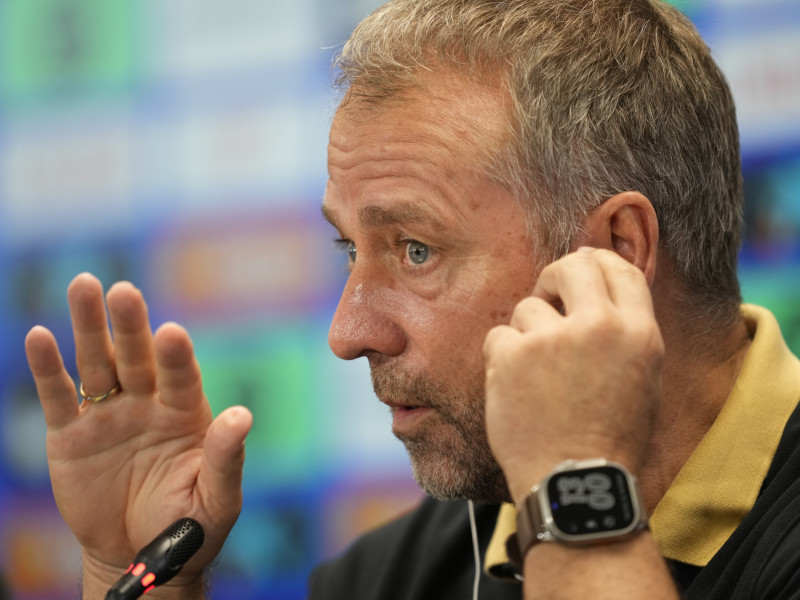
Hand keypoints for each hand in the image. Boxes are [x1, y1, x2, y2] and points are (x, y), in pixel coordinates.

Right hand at [25, 273, 252, 596]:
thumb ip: (226, 458)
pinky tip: (40, 336)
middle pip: (137, 357)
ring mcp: (108, 414)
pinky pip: (58, 396)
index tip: (171, 333)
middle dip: (130, 325)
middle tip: (123, 291)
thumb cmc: (187, 527)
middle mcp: (147, 403)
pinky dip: (48, 368)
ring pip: (97, 363)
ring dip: (88, 326)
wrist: (137, 554)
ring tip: (83, 285)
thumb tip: (242, 416)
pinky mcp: (71, 434)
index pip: (182, 377)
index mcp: (186, 413)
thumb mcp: (215, 498)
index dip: (177, 357)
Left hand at [483, 248, 663, 502]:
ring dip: (527, 334)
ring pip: (527, 307)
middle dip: (554, 277)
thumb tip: (597, 291)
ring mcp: (551, 339)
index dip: (593, 264)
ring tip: (538, 378)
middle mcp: (598, 326)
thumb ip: (622, 331)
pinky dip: (502, 358)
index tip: (577, 275)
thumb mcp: (641, 378)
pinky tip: (516, 389)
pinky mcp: (512, 355)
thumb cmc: (610, 437)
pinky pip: (499, 335)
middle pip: (571, 266)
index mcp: (638, 332)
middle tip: (547, 298)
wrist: (575, 481)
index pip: (617, 267)